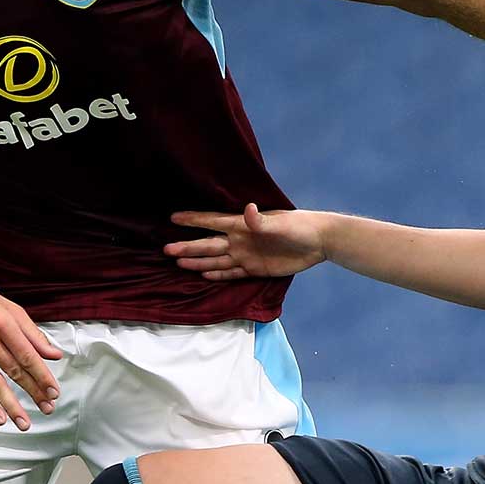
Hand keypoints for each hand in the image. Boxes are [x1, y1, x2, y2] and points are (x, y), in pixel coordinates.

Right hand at [0, 272, 64, 429]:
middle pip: (14, 371)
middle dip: (33, 392)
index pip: (28, 355)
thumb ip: (33, 334)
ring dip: (12, 406)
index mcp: (3, 324)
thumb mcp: (10, 309)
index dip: (42, 376)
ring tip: (25, 423)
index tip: (53, 392)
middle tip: (47, 408)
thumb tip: (54, 354)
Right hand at [165, 206, 327, 280]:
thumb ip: (260, 221)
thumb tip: (248, 209)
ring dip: (198, 262)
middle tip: (166, 249)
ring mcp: (246, 255)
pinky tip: (203, 274)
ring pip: (216, 260)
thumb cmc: (299, 226)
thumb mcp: (279, 223)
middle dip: (188, 247)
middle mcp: (240, 240)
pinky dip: (217, 274)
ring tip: (178, 262)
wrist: (318, 242)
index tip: (173, 218)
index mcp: (242, 225)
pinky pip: (231, 273)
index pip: (212, 222)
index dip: (193, 219)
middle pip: (209, 245)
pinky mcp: (255, 269)